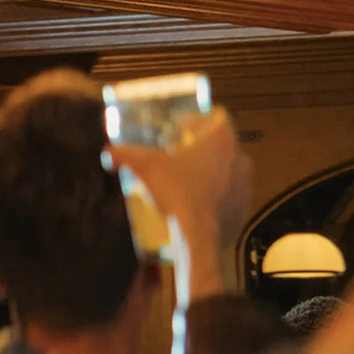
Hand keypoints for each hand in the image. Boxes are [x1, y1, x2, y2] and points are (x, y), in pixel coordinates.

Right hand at [107, 108, 252, 255]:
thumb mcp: (146, 169)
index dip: (197, 118)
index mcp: (223, 140)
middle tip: (176, 152)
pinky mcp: (245, 205)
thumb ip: (125, 155)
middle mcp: (240, 156)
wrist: (200, 237)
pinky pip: (230, 192)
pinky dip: (215, 193)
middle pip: (221, 142)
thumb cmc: (177, 193)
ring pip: (227, 168)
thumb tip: (107, 152)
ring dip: (208, 169)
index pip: (216, 116)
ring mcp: (246, 183)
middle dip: (199, 145)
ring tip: (184, 178)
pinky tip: (196, 201)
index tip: (180, 126)